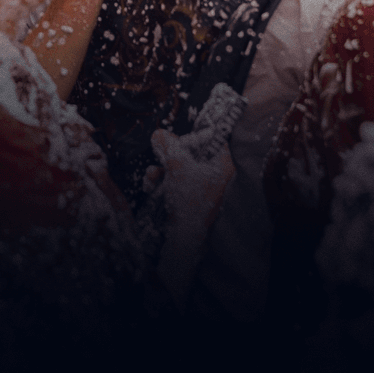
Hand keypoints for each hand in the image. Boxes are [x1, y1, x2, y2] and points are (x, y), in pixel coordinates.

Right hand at [147, 82, 243, 298]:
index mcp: (222, 166)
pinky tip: (151, 186)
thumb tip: (159, 133)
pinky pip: (173, 182)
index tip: (180, 130)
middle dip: (170, 154)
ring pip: (179, 168)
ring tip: (152, 176)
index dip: (196, 133)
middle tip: (159, 152)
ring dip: (161, 169)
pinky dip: (161, 182)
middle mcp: (214, 176)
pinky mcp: (187, 201)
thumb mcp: (178, 167)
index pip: (214, 139)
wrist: (183, 242)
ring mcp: (201, 190)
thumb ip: (168, 146)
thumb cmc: (189, 202)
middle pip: (192, 152)